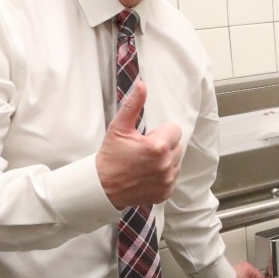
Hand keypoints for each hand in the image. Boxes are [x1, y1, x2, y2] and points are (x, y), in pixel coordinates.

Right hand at [96, 81, 183, 209]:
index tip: (145, 139)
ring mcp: (167, 180)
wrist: (102, 187)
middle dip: (163, 145)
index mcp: (158, 146)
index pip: (174, 129)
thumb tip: (142, 84)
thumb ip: (133, 105)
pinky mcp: (166, 192)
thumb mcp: (119, 127)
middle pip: (177, 145)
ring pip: (176, 161)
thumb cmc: (110, 156)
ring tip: (144, 163)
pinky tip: (146, 174)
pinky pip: (172, 177)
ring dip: (164, 160)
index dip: (159, 132)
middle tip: (142, 151)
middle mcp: (166, 164)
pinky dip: (163, 175)